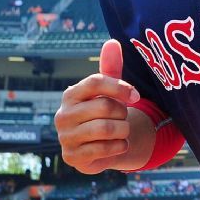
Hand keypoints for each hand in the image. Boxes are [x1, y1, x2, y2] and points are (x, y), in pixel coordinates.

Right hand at [55, 39, 143, 173]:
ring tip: (122, 131)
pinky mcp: (71, 156)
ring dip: (123, 130)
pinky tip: (118, 144)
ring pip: (107, 129)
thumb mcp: (108, 90)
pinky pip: (105, 149)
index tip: (137, 95)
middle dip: (123, 113)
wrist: (97, 146)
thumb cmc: (103, 112)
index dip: (120, 87)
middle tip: (123, 118)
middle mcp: (63, 114)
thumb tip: (113, 42)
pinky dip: (119, 146)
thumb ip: (111, 67)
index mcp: (71, 94)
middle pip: (105, 107)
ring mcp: (65, 137)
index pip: (96, 82)